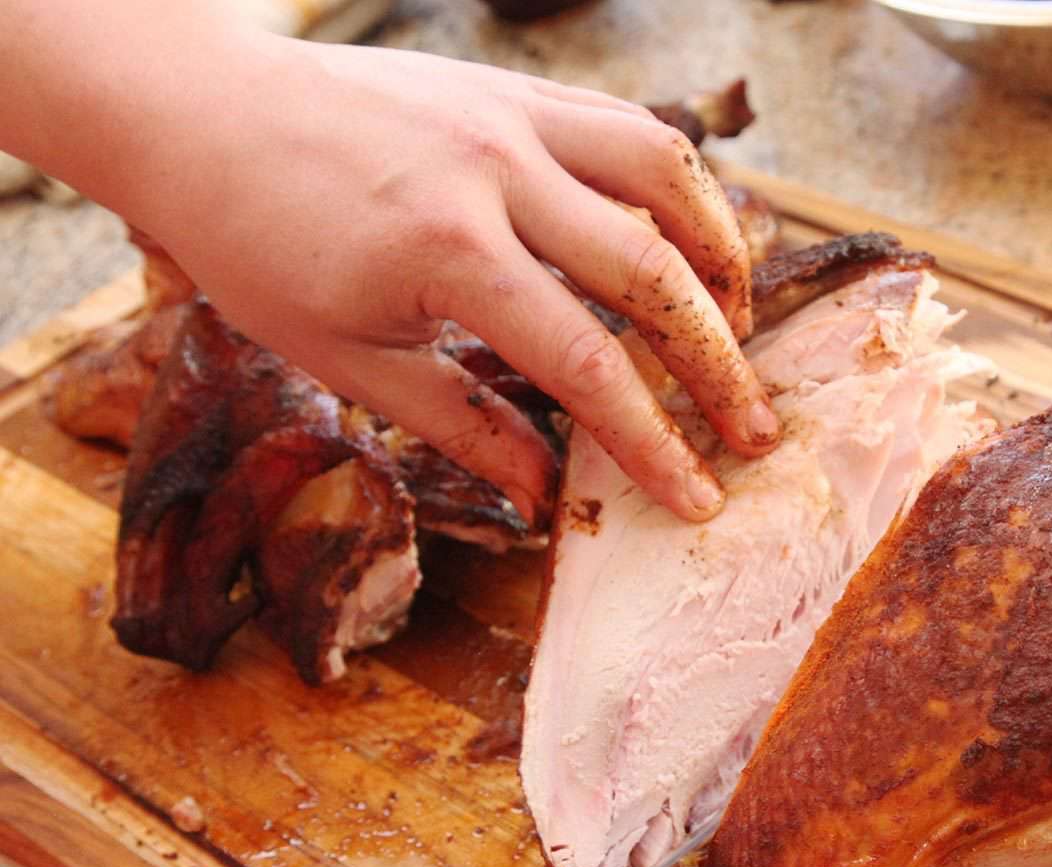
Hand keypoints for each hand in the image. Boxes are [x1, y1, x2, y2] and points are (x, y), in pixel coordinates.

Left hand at [133, 34, 776, 522]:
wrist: (200, 112)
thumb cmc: (257, 244)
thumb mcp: (345, 356)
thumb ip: (459, 424)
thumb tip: (545, 495)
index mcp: (446, 253)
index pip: (587, 365)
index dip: (654, 442)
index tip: (697, 496)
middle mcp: (498, 173)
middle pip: (653, 275)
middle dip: (718, 365)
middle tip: (755, 430)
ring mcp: (514, 117)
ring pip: (667, 178)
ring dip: (721, 258)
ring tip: (737, 327)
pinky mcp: (516, 89)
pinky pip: (630, 127)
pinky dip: (679, 186)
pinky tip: (687, 239)